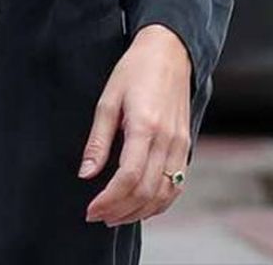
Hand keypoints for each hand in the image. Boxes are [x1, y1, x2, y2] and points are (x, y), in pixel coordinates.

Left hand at [80, 23, 192, 226]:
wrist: (169, 55)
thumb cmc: (133, 72)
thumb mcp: (107, 100)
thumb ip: (98, 140)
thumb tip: (85, 173)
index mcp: (144, 127)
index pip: (128, 177)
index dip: (109, 199)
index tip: (90, 210)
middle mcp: (167, 140)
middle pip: (146, 191)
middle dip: (121, 210)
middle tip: (98, 217)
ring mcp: (181, 145)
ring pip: (165, 193)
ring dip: (141, 211)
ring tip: (116, 217)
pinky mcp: (187, 147)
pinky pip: (177, 184)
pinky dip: (160, 202)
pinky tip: (142, 206)